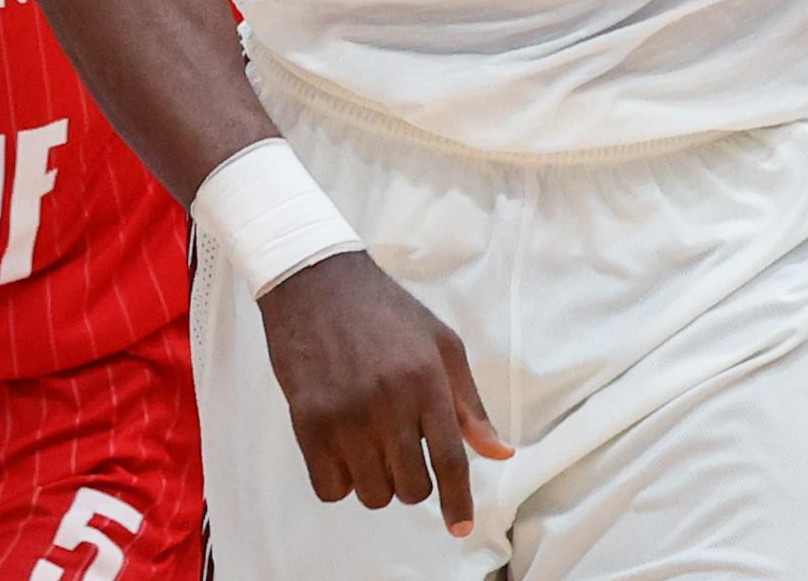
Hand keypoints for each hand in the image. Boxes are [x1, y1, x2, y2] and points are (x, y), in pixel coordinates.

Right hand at [256, 250, 513, 535]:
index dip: (457, 501)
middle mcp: (387, 402)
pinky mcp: (307, 422)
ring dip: (377, 482)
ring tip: (372, 445)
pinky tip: (344, 451)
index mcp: (426, 381)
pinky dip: (341, 481)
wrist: (317, 283)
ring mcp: (344, 415)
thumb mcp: (442, 346)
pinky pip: (330, 488)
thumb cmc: (386, 313)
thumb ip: (469, 405)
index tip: (459, 525)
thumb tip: (500, 453)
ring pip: (372, 493)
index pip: (449, 460)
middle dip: (414, 483)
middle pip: (411, 487)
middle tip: (403, 452)